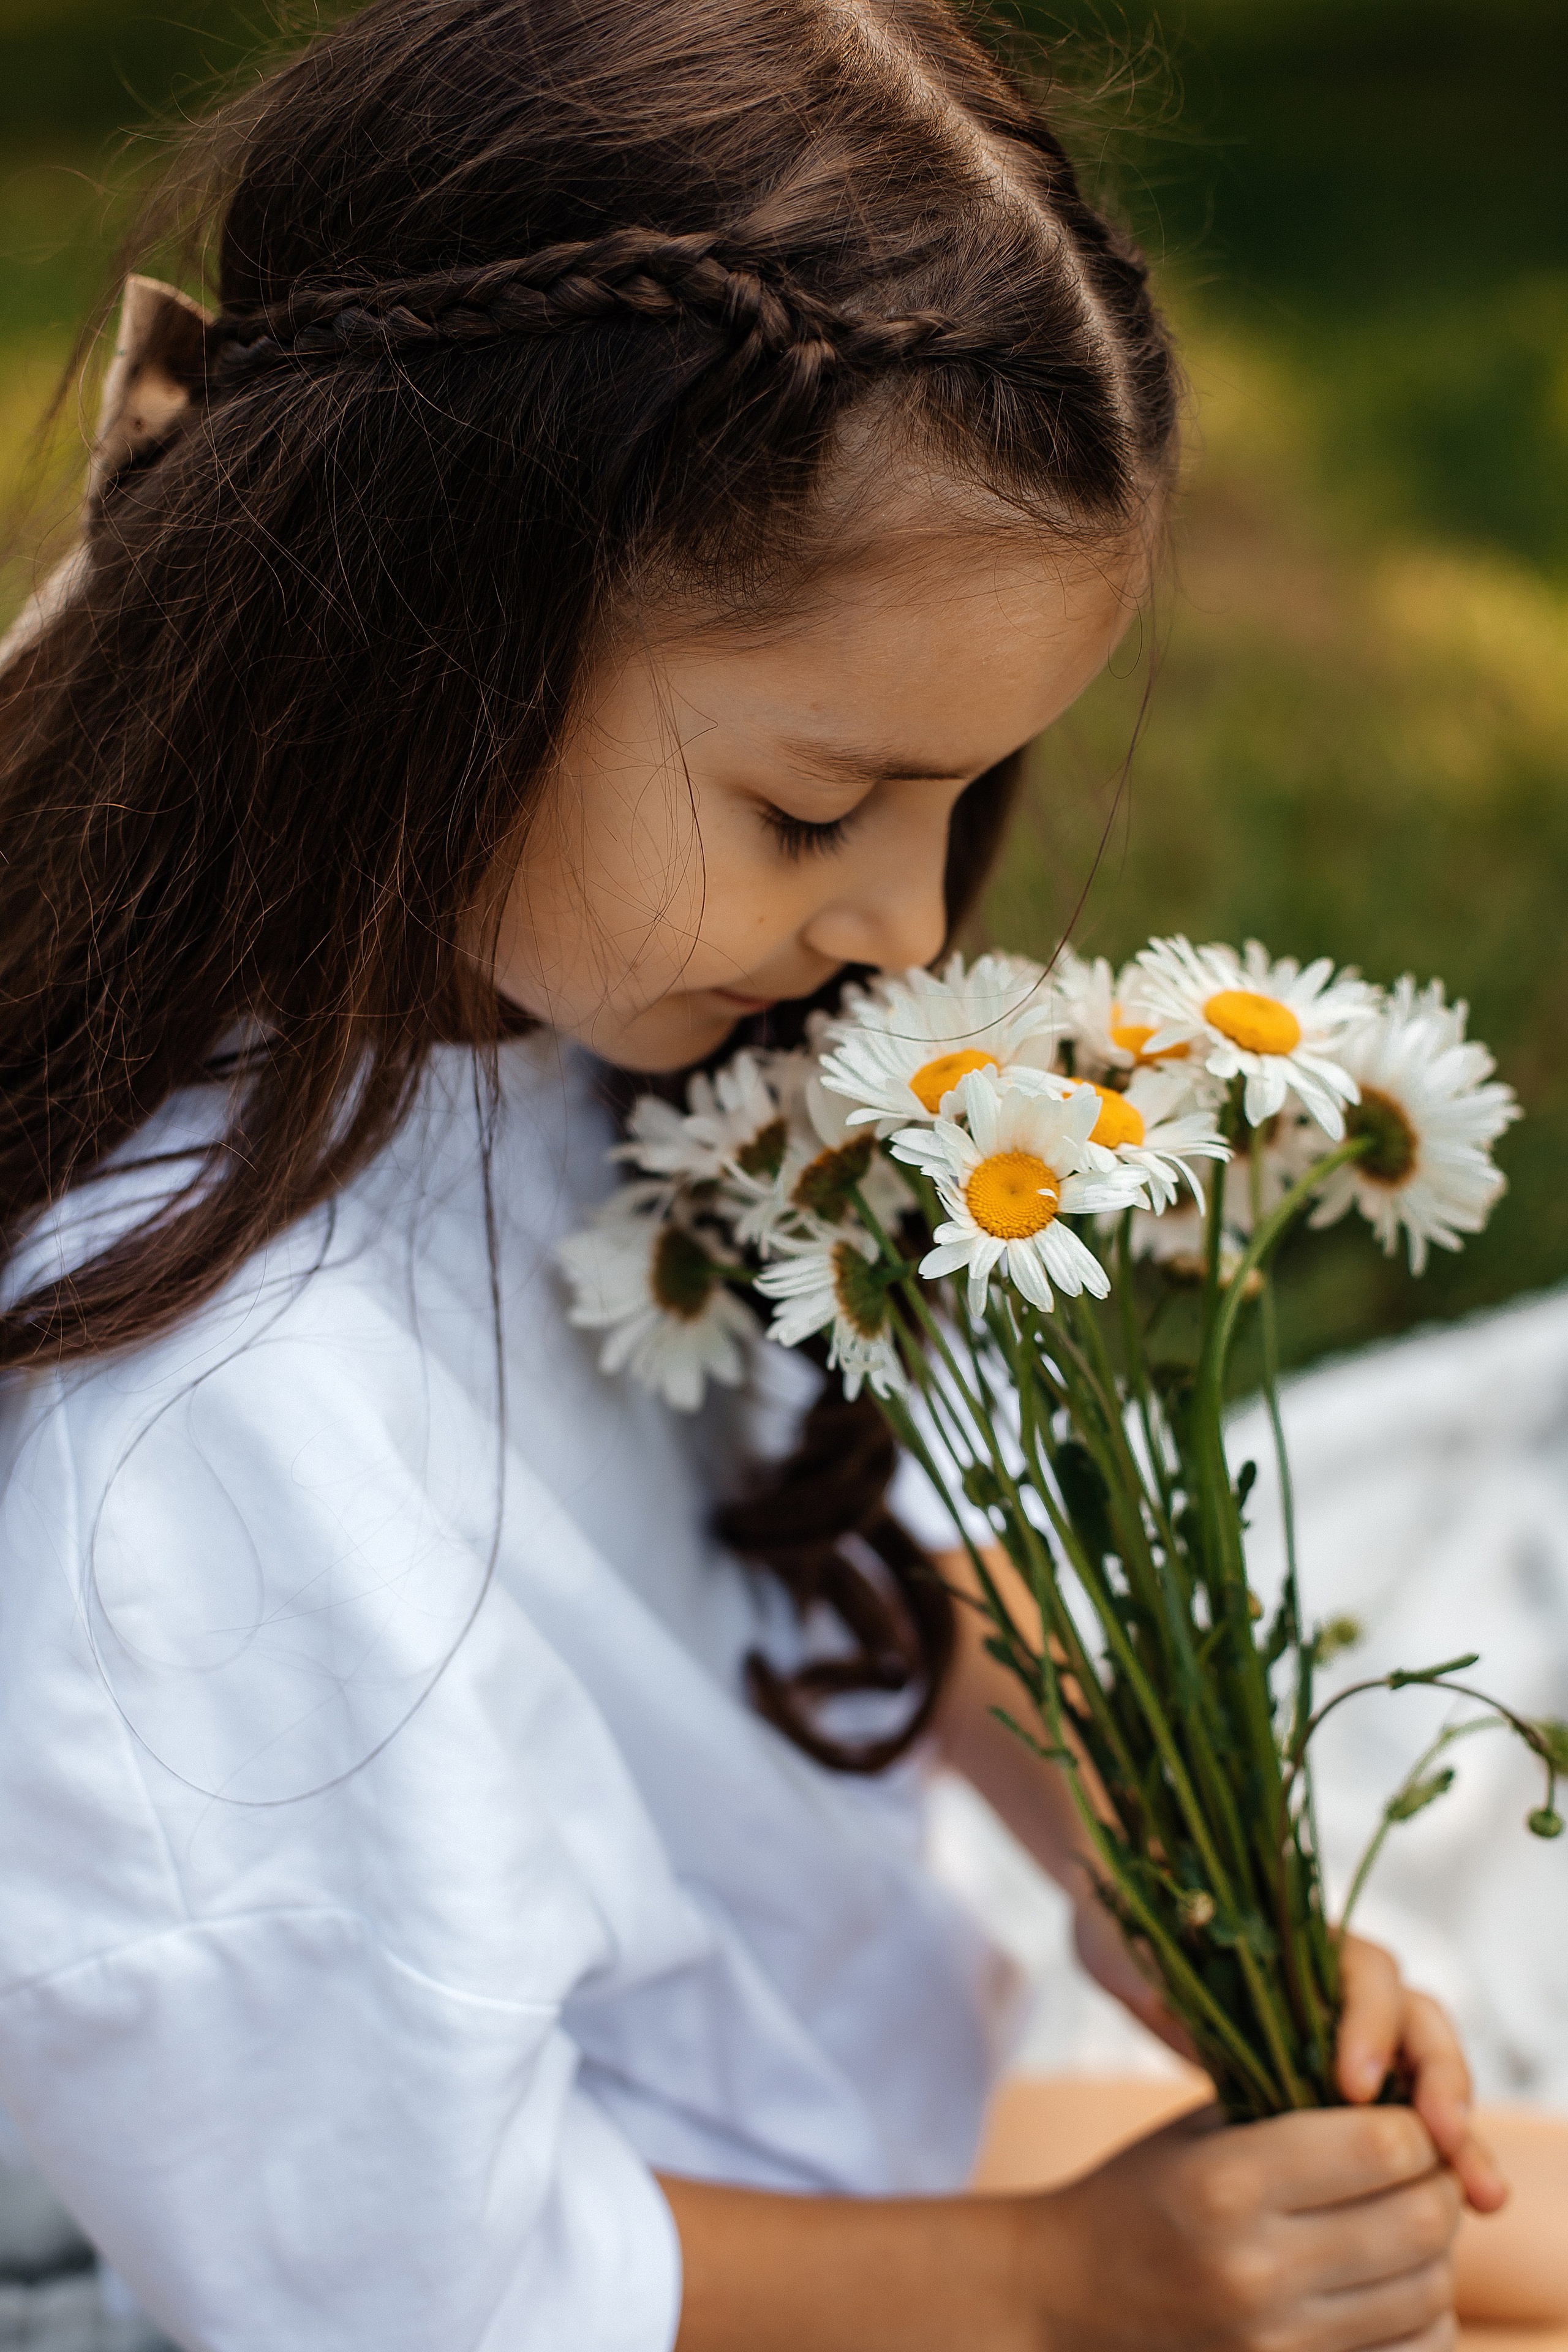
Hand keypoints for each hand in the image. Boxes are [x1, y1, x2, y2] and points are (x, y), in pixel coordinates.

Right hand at [1032, 2099, 1462, 2351]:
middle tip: (1426, 2169)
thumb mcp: (1200, 2132)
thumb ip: (1292, 2112)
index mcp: (1227, 2183)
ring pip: (1427, 2295)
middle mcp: (1256, 2270)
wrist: (1064, 2297)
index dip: (1413, 2127)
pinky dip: (1420, 2316)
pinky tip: (1394, 2285)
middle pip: (1418, 2222)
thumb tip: (1403, 2100)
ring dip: (1436, 2254)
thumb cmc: (1138, 2195)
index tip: (1406, 2118)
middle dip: (1437, 2185)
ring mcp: (1275, 2344)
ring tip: (1408, 2223)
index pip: (1381, 2145)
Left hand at [1073, 1901, 1508, 2217]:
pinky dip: (1435, 2158)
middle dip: (1442, 2083)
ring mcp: (1353, 2030)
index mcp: (1301, 1939)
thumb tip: (1157, 1996)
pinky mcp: (1346, 2083)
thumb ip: (1147, 1961)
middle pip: (1420, 2022)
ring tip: (1480, 2197)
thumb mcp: (1133, 1944)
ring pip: (1428, 2073)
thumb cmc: (1134, 1933)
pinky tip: (1461, 2205)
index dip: (1368, 2024)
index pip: (1365, 1972)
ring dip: (1457, 2133)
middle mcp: (1340, 1981)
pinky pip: (1407, 2114)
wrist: (1130, 1945)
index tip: (1352, 2081)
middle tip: (1445, 2142)